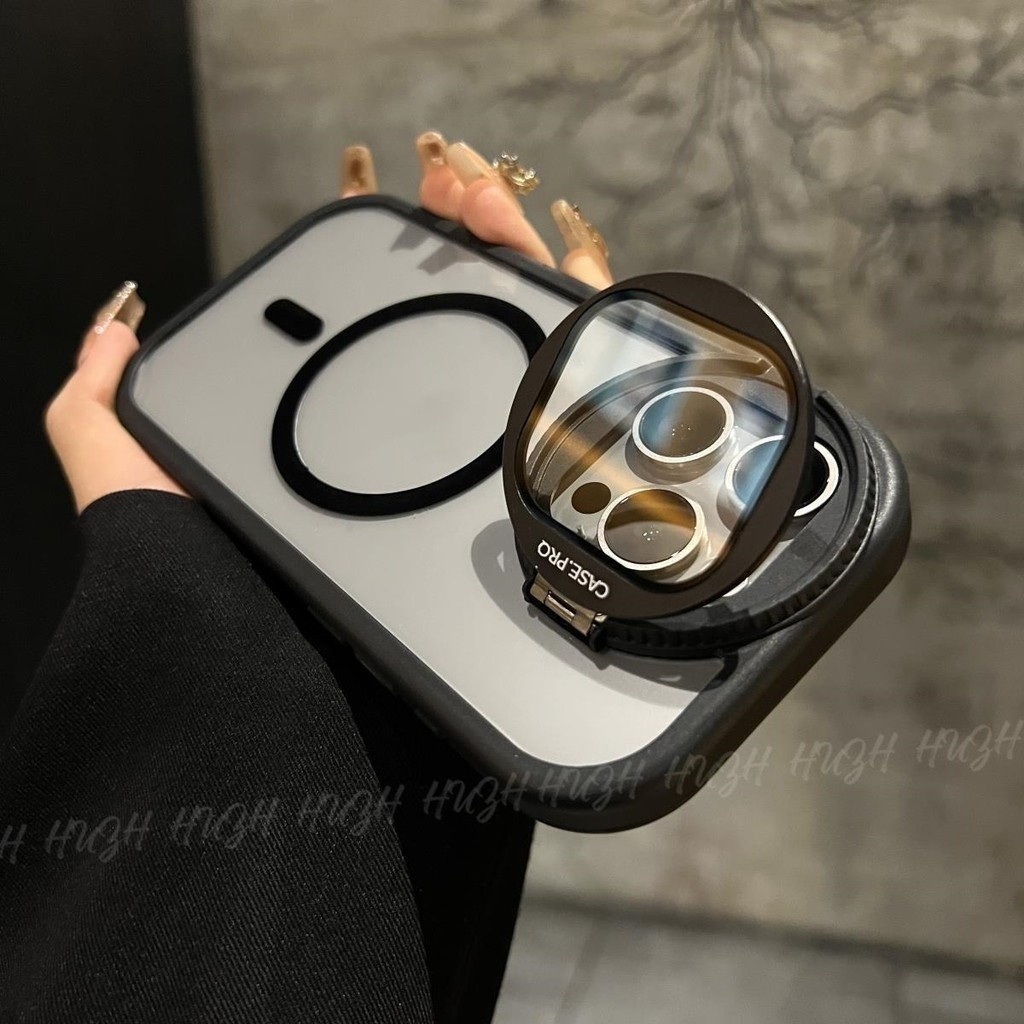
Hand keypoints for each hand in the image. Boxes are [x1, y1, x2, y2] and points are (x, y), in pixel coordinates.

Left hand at [46, 134, 614, 513]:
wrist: (260, 645)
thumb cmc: (192, 557)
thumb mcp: (123, 465)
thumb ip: (99, 398)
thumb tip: (114, 326)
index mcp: (330, 425)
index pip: (371, 317)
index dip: (388, 249)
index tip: (396, 187)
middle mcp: (399, 438)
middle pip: (448, 314)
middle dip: (461, 232)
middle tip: (456, 179)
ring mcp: (457, 460)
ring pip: (506, 339)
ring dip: (508, 254)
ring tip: (489, 199)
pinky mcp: (506, 489)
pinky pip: (555, 394)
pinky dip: (567, 326)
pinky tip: (555, 269)